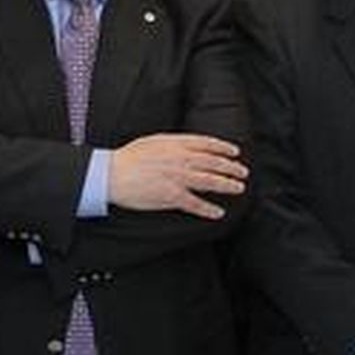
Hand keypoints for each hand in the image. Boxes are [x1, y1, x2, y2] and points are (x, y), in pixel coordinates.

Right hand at [108, 134, 246, 219]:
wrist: (111, 174)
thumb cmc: (128, 158)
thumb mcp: (153, 141)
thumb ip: (174, 143)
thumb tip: (189, 145)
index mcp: (175, 144)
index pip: (206, 143)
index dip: (223, 147)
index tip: (234, 151)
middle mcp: (180, 159)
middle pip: (213, 162)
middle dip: (231, 167)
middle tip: (243, 172)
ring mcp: (177, 178)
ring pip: (209, 181)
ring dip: (227, 185)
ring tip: (238, 189)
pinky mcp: (171, 196)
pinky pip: (195, 204)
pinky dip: (208, 209)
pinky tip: (218, 212)